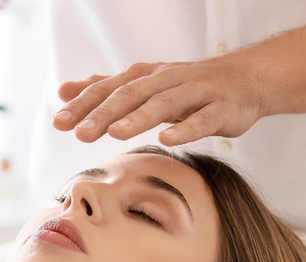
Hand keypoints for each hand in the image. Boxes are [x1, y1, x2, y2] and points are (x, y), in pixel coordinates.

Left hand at [51, 58, 267, 146]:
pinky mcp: (221, 108)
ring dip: (139, 118)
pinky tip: (167, 140)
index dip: (84, 104)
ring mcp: (195, 92)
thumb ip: (105, 89)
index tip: (59, 122)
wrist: (246, 78)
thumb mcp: (143, 84)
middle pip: (131, 96)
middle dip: (104, 113)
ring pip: (164, 104)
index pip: (109, 89)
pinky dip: (185, 129)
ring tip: (116, 133)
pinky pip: (202, 119)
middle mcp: (167, 80)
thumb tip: (63, 90)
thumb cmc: (188, 86)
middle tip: (79, 132)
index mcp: (146, 77)